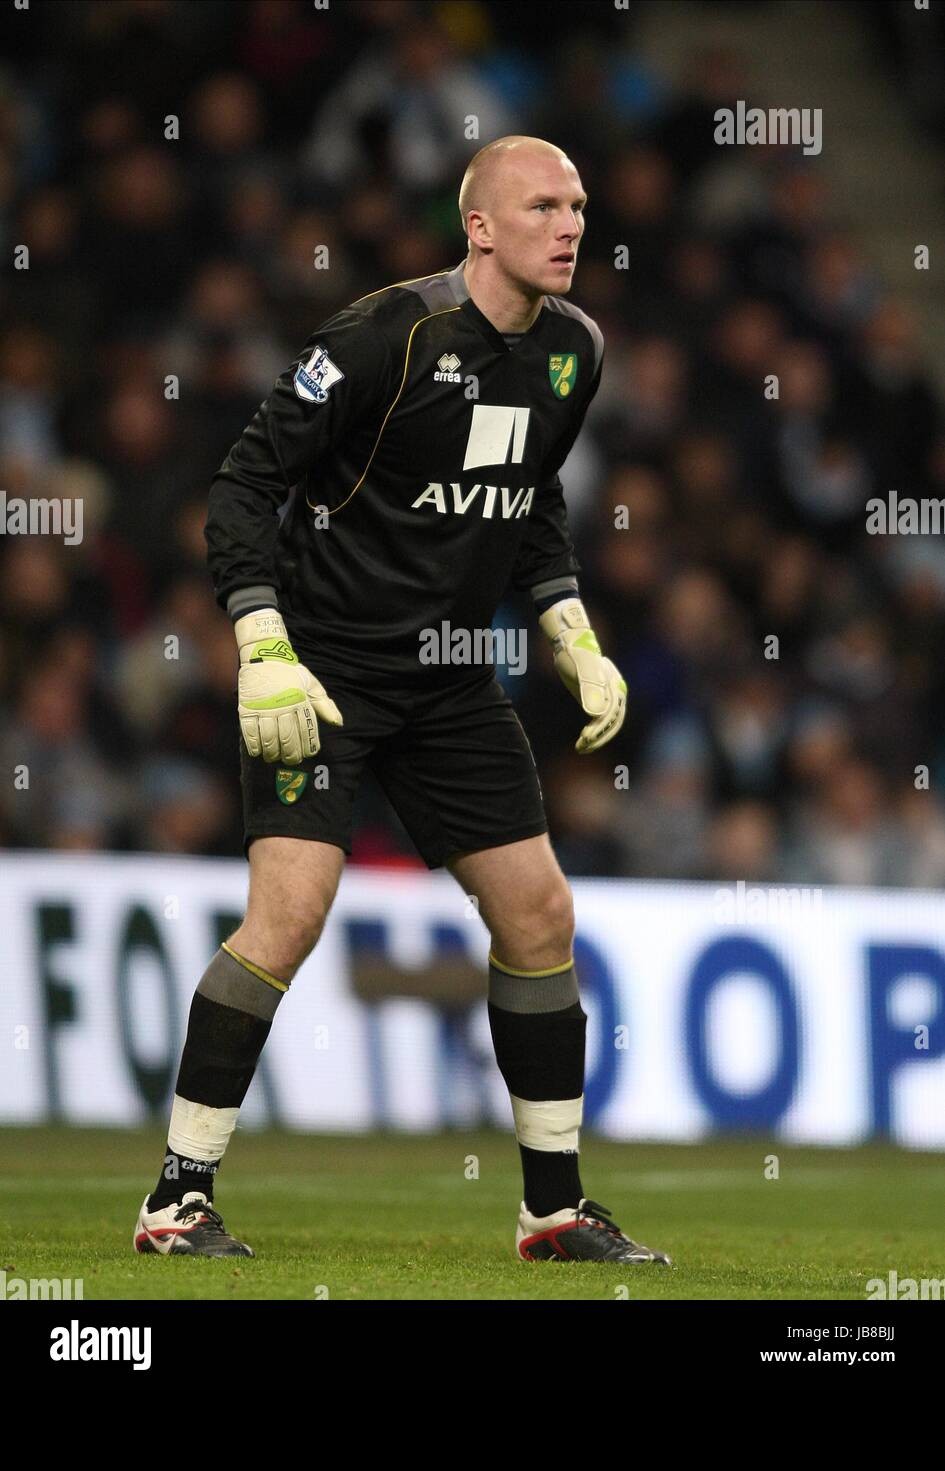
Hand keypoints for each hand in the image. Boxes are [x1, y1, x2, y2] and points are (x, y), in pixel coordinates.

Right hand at [234, 609, 342, 763]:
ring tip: (274, 757)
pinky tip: (257, 751)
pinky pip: (250, 731)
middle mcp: (282, 706)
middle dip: (290, 755)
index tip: (307, 755)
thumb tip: (338, 723)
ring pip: (269, 738)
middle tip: (290, 761)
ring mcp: (263, 708)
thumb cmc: (291, 673)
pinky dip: (254, 745)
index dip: (307, 747)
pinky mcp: (247, 708)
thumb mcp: (312, 685)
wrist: (265, 655)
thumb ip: (324, 705)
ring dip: (272, 753)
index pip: (305, 731)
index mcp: (299, 702)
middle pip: (287, 739)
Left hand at [539, 598, 626, 754]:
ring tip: (580, 748)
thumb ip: (589, 690)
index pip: (610, 716)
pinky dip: (593, 730)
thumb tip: (597, 713)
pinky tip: (582, 739)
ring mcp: (607, 695)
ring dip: (596, 737)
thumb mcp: (580, 671)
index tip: (584, 739)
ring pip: (607, 723)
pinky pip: (599, 719)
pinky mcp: (597, 697)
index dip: (599, 730)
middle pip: (612, 722)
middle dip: (599, 738)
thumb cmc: (575, 653)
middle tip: (581, 748)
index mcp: (614, 687)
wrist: (571, 640)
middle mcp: (615, 693)